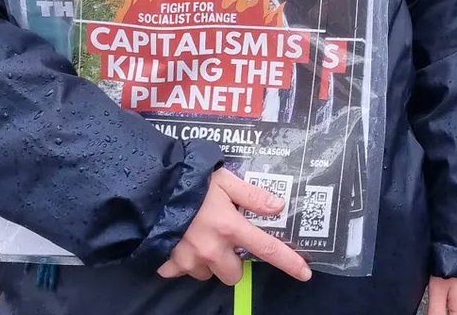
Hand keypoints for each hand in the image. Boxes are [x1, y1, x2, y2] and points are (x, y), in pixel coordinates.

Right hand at [158, 170, 310, 285]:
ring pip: (210, 274)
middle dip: (233, 261)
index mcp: (231, 227)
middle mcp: (212, 250)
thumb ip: (253, 196)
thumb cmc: (193, 183)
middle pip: (234, 274)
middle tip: (226, 239)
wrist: (151, 192)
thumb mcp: (227, 181)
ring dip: (210, 261)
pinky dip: (186, 262)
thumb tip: (279, 207)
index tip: (305, 274)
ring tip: (201, 235)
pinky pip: (185, 273)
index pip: (266, 249)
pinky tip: (183, 242)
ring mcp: (190, 261)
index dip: (288, 262)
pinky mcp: (170, 266)